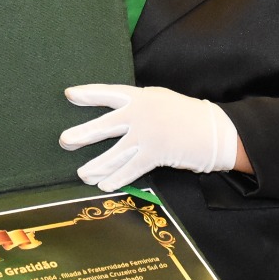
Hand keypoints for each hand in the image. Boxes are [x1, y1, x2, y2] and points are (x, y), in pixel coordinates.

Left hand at [59, 84, 238, 191]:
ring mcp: (147, 135)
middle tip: (65, 140)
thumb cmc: (186, 115)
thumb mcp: (161, 100)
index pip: (109, 93)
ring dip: (96, 166)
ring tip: (82, 173)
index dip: (89, 94)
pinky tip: (104, 185)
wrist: (213, 130)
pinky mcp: (155, 153)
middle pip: (104, 125)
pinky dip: (116, 179)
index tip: (70, 95)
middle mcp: (140, 114)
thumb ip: (139, 106)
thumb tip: (118, 117)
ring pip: (114, 153)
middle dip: (82, 134)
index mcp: (141, 97)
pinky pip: (130, 169)